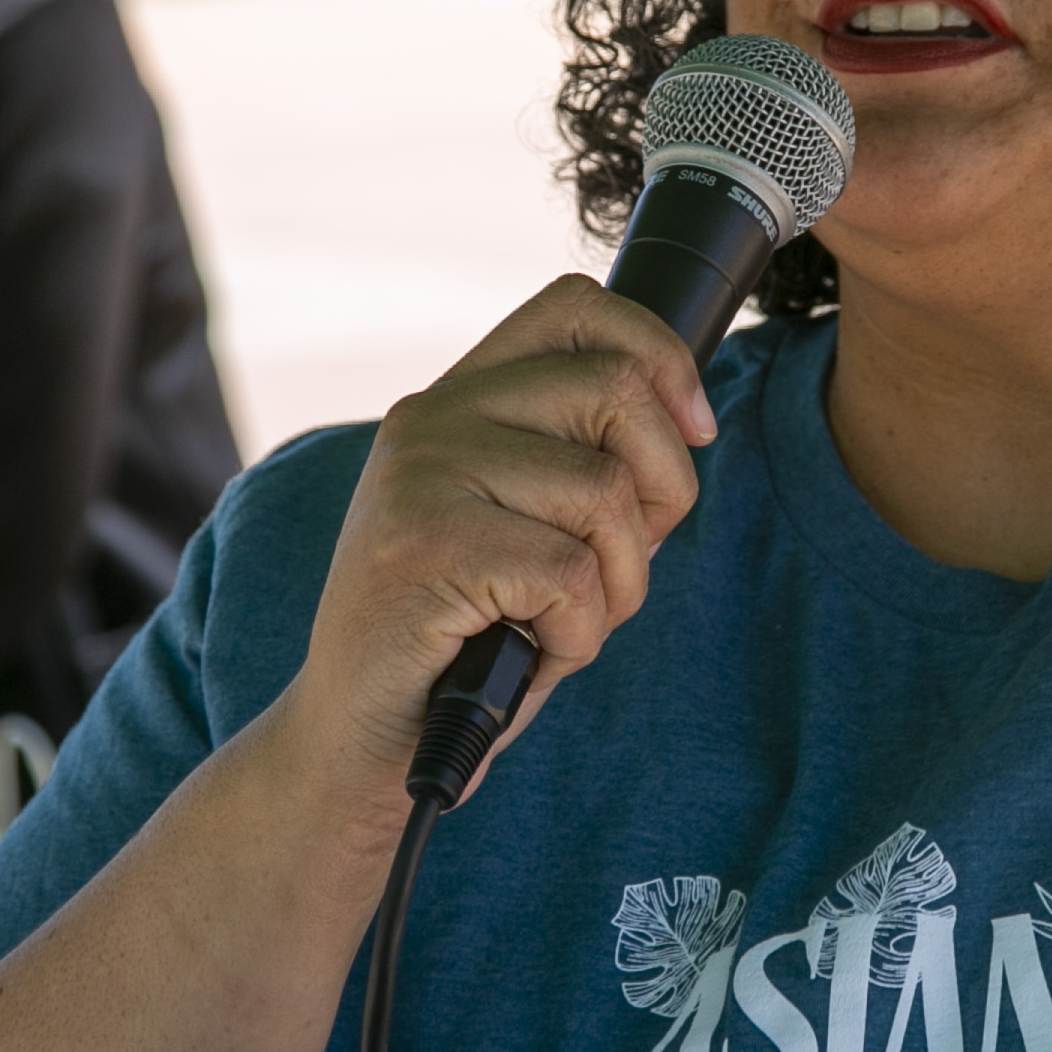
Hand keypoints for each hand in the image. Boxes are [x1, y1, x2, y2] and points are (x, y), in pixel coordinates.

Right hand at [284, 276, 713, 816]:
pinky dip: (575, 638)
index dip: (658, 355)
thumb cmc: (460, 644)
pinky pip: (572, 576)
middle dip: (663, 492)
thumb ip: (581, 466)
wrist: (358, 744)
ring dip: (616, 586)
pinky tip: (523, 653)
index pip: (575, 308)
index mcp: (457, 401)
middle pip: (616, 391)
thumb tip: (688, 423)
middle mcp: (431, 420)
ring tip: (557, 624)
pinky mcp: (424, 546)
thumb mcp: (524, 531)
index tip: (693, 429)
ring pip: (606, 492)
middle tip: (619, 569)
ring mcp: (420, 478)